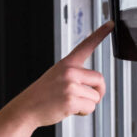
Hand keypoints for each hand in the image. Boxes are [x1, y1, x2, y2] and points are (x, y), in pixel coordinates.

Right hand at [0, 21, 112, 136]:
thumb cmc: (41, 95)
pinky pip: (90, 107)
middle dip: (98, 91)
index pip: (86, 45)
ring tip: (69, 103)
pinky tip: (69, 109)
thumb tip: (95, 86)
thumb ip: (74, 76)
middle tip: (86, 97)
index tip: (111, 24)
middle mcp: (69, 72)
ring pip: (96, 96)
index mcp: (66, 64)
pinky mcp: (71, 100)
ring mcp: (70, 85)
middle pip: (100, 79)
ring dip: (87, 104)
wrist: (26, 108)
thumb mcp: (55, 76)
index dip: (100, 34)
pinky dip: (83, 112)